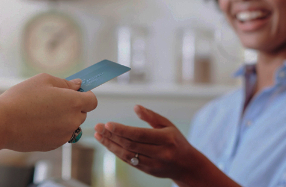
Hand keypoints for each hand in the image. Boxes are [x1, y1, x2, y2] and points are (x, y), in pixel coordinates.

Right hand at [0, 73, 96, 151]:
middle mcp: (73, 121)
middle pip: (82, 113)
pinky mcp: (54, 145)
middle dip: (73, 107)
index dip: (85, 95)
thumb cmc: (21, 98)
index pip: (93, 101)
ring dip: (63, 119)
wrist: (1, 123)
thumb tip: (78, 86)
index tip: (74, 93)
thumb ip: (65, 83)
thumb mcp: (43, 81)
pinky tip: (37, 123)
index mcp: (73, 102)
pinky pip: (60, 135)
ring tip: (42, 113)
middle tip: (53, 101)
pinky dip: (54, 130)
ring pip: (71, 125)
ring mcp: (64, 135)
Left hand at [94, 105, 209, 183]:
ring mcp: (153, 164)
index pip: (140, 135)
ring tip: (98, 135)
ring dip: (110, 145)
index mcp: (166, 139)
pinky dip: (117, 152)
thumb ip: (151, 116)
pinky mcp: (148, 171)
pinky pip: (129, 161)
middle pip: (131, 145)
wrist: (187, 165)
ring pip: (127, 155)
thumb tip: (135, 107)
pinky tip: (108, 144)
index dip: (122, 130)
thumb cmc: (176, 140)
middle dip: (112, 136)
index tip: (107, 124)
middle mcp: (160, 153)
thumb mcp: (168, 125)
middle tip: (98, 127)